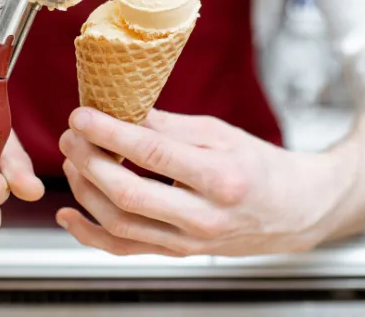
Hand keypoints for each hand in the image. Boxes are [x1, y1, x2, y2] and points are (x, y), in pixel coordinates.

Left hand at [56, 108, 351, 256]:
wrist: (295, 210)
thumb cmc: (261, 167)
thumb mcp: (221, 133)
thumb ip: (170, 126)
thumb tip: (121, 111)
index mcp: (221, 177)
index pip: (153, 153)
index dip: (110, 133)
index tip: (82, 115)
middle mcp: (205, 216)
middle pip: (129, 194)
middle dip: (89, 162)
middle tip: (70, 137)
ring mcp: (190, 242)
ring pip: (121, 225)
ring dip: (85, 192)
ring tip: (73, 161)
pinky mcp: (178, 254)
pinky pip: (126, 250)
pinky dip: (91, 235)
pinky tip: (70, 214)